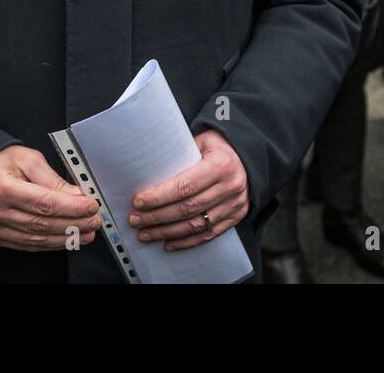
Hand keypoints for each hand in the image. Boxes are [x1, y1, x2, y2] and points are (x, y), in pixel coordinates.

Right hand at [0, 145, 100, 250]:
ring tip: (86, 233)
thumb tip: (76, 195)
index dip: (71, 207)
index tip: (90, 205)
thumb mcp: (26, 159)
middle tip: (94, 221)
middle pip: (42, 223)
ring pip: (36, 238)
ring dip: (65, 238)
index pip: (44, 202)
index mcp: (1, 188)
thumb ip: (51, 178)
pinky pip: (27, 245)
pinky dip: (49, 244)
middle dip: (73, 223)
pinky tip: (65, 239)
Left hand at [128, 129, 248, 251]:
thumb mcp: (202, 141)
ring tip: (145, 233)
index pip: (185, 186)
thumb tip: (147, 168)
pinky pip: (208, 235)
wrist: (248, 157)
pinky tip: (168, 243)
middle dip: (157, 216)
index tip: (139, 202)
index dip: (160, 196)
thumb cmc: (217, 147)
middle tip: (135, 219)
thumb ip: (180, 154)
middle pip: (187, 208)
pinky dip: (186, 241)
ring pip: (196, 225)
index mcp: (220, 165)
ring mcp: (234, 204)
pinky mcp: (235, 217)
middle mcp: (230, 186)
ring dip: (167, 232)